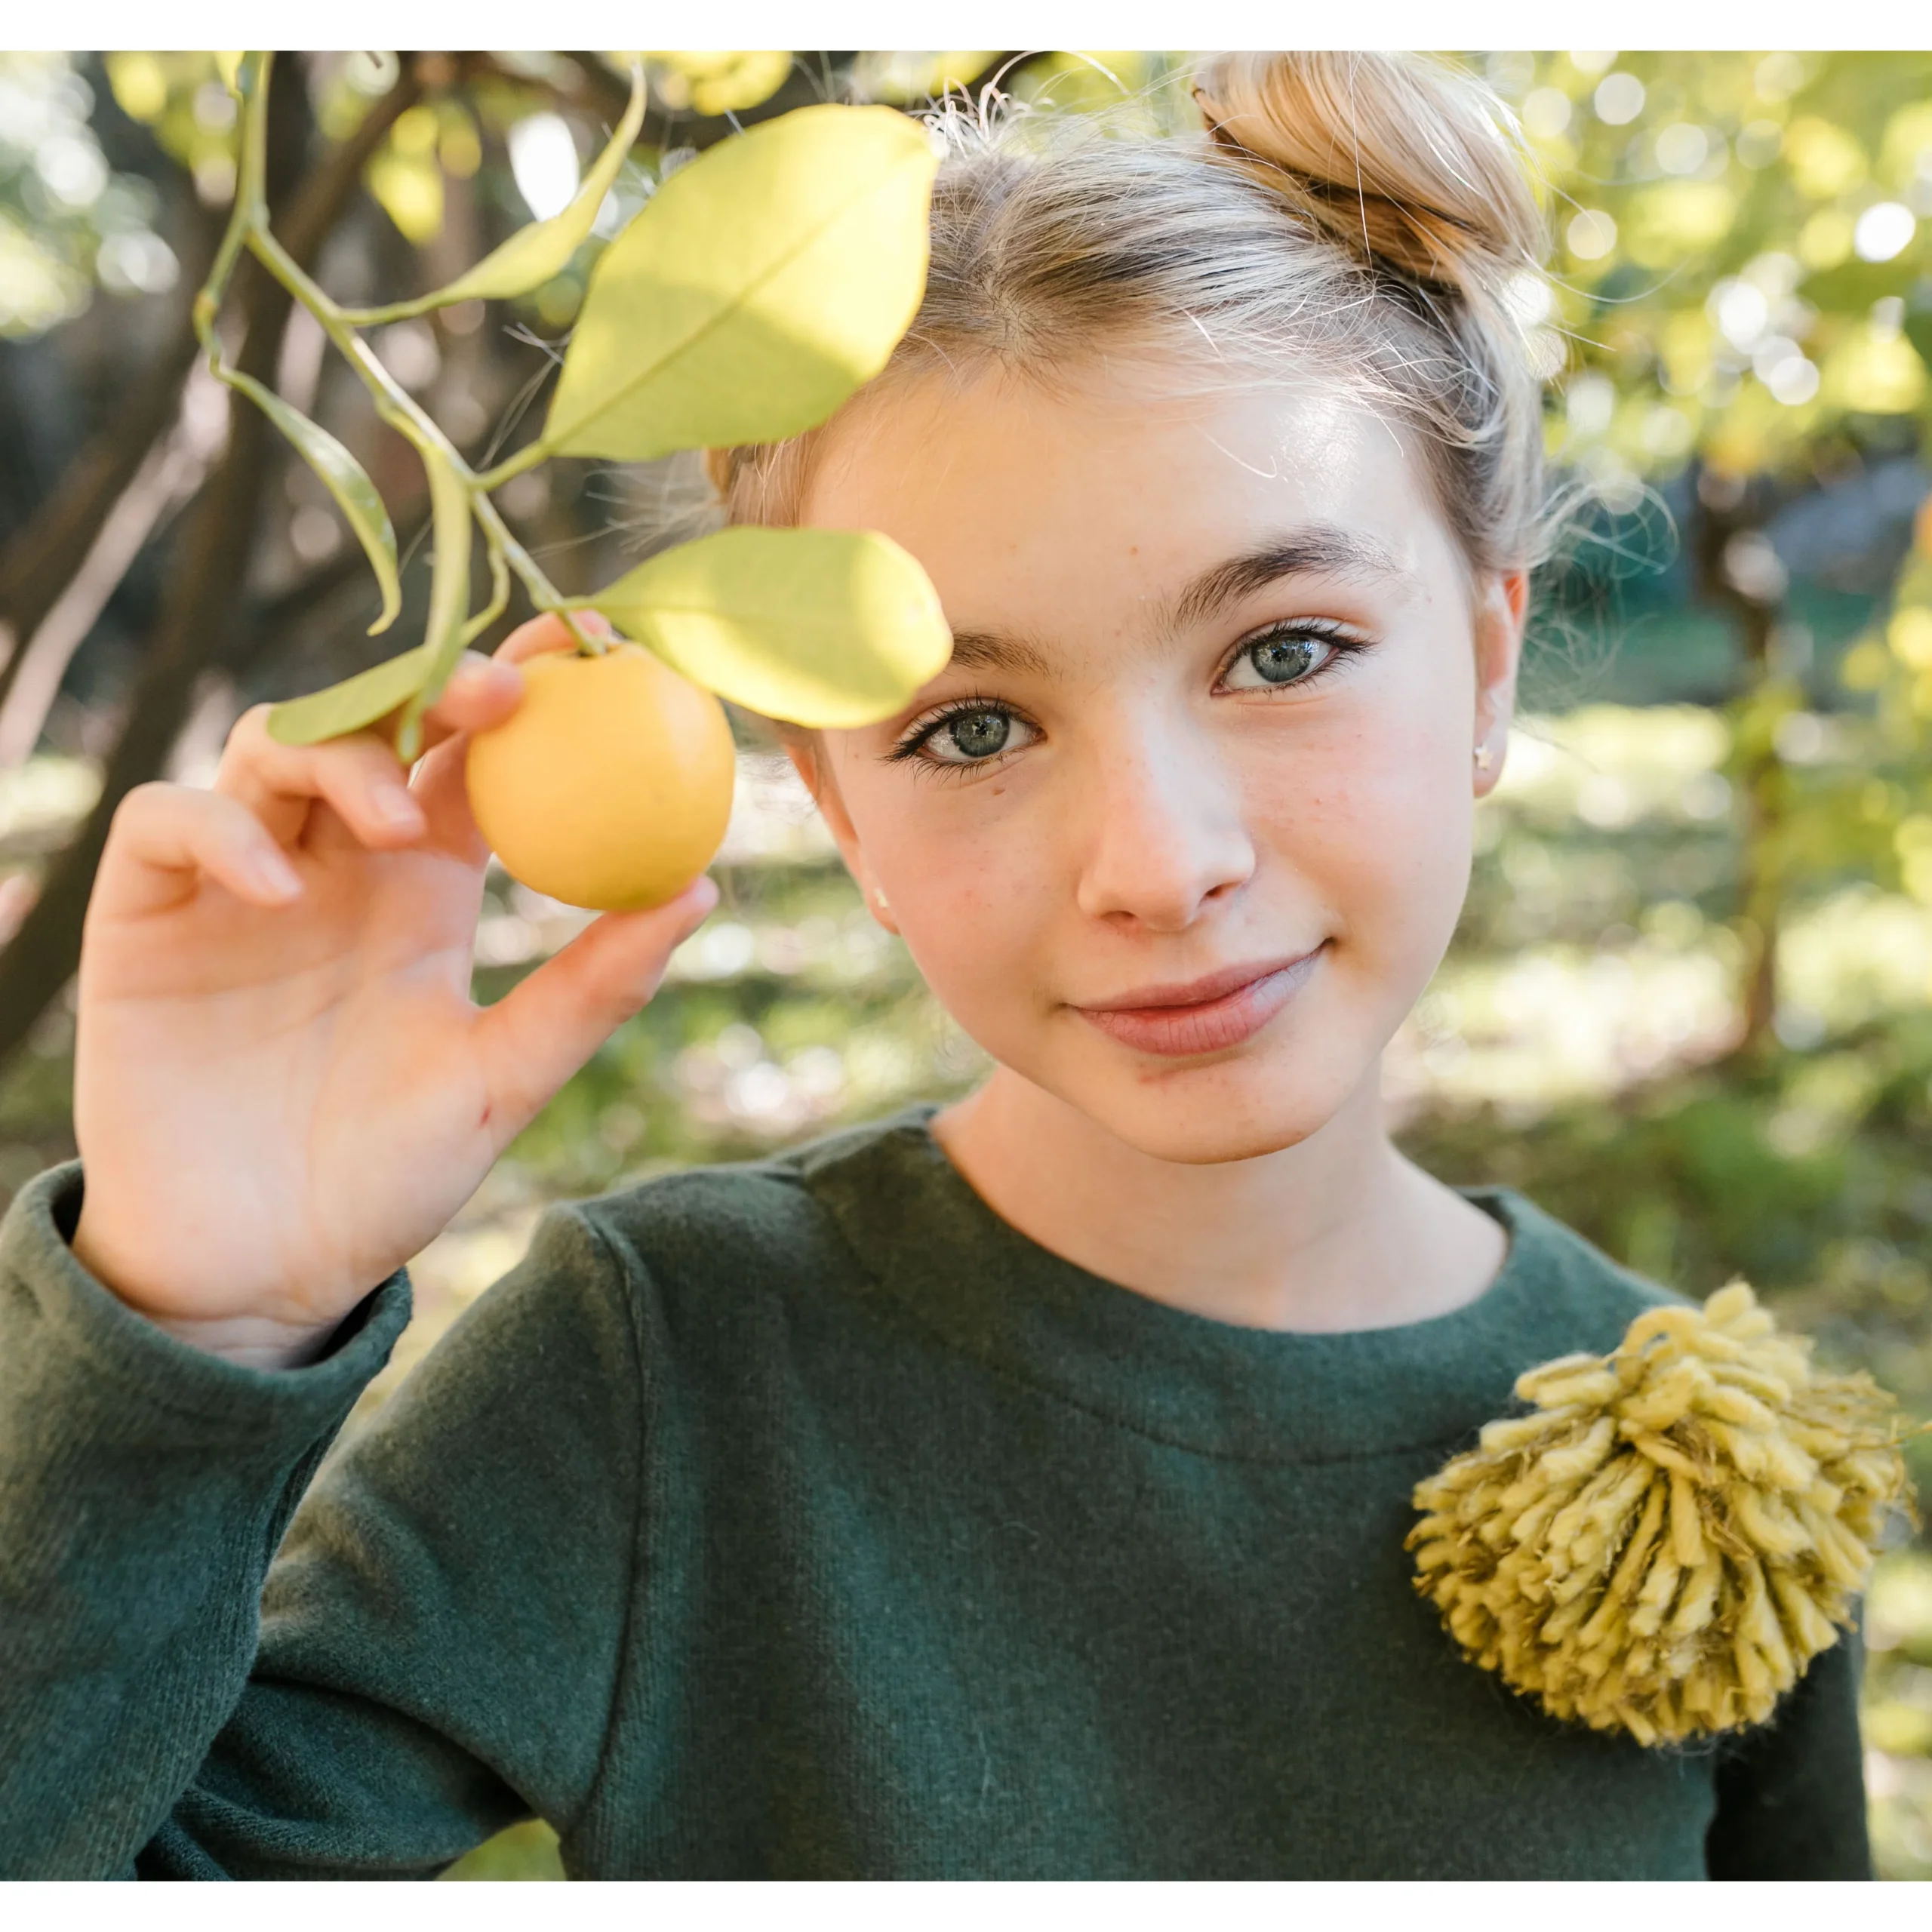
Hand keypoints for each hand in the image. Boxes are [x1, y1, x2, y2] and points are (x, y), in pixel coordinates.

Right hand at [70, 614, 716, 1367]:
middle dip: (431, 685)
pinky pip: (167, 823)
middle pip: (373, 723)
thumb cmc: (386, 1177)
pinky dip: (219, 829)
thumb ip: (590, 990)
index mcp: (427, 888)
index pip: (472, 756)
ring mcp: (240, 883)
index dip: (521, 691)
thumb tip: (701, 889)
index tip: (590, 646)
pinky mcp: (148, 916)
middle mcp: (337, 866)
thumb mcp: (501, 1081)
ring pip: (270, 746)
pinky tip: (276, 886)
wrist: (262, 1268)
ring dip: (339, 757)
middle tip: (502, 696)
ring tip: (401, 825)